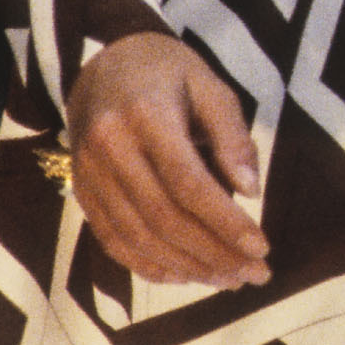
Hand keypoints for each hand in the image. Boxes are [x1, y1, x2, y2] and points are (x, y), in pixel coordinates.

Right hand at [63, 32, 269, 290]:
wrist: (104, 65)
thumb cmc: (169, 74)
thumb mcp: (211, 87)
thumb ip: (233, 137)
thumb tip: (251, 192)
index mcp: (145, 115)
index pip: (188, 183)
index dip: (226, 222)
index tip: (262, 247)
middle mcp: (108, 146)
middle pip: (164, 218)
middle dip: (214, 254)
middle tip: (255, 274)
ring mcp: (88, 173)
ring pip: (139, 237)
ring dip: (188, 267)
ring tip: (229, 279)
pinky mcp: (82, 192)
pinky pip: (113, 241)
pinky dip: (150, 266)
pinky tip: (186, 276)